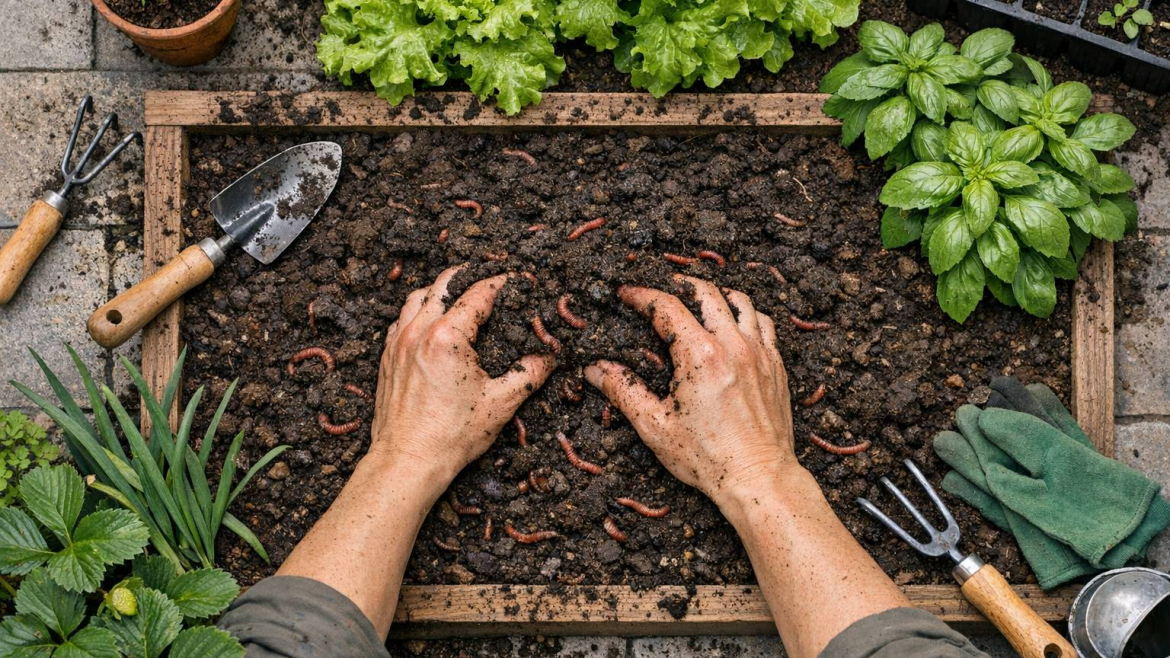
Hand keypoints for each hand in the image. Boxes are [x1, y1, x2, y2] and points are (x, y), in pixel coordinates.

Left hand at [370, 266, 555, 485]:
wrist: (407, 461)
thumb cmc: (452, 436)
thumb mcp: (501, 403)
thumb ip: (529, 372)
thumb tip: (550, 356)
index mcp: (448, 336)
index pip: (479, 293)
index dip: (503, 283)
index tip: (519, 282)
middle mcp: (418, 331)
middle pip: (445, 283)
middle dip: (471, 276)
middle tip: (492, 281)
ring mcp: (398, 342)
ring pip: (418, 297)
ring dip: (441, 292)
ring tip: (461, 298)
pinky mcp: (388, 357)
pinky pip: (401, 320)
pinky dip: (418, 312)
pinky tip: (432, 325)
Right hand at [584, 275, 799, 507]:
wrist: (759, 478)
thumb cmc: (707, 457)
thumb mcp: (655, 426)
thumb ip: (623, 391)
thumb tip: (595, 369)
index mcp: (700, 355)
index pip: (666, 307)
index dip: (642, 295)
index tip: (627, 294)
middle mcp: (733, 345)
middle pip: (706, 292)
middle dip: (679, 285)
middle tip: (662, 290)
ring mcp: (760, 353)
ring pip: (741, 301)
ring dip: (716, 294)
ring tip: (699, 300)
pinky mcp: (776, 366)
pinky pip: (764, 324)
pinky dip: (747, 315)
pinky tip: (735, 326)